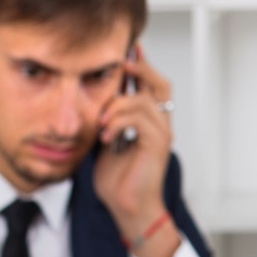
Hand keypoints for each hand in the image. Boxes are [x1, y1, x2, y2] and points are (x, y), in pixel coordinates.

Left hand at [92, 47, 178, 256]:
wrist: (127, 207)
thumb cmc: (118, 181)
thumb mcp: (106, 141)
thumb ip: (107, 120)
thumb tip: (95, 100)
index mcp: (150, 122)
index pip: (152, 85)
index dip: (141, 65)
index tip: (127, 48)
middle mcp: (161, 124)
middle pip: (160, 84)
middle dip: (141, 68)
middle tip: (122, 60)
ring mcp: (162, 133)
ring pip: (143, 100)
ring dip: (117, 106)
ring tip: (101, 122)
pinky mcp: (158, 143)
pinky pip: (139, 119)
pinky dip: (119, 121)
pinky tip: (107, 135)